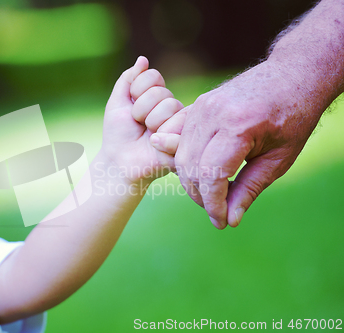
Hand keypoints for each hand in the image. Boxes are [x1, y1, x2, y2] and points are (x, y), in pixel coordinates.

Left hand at [101, 56, 183, 185]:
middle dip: (141, 110)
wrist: (119, 163)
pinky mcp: (186, 138)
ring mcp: (180, 122)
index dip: (136, 91)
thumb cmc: (118, 135)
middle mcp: (171, 107)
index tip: (129, 108)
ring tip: (149, 136)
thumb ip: (128, 80)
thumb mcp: (117, 103)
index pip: (153, 76)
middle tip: (138, 126)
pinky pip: (180, 125)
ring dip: (151, 124)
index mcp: (157, 96)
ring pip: (170, 106)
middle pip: (161, 93)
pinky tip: (157, 144)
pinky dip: (163, 136)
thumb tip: (143, 59)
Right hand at [155, 60, 324, 228]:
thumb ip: (250, 189)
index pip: (211, 175)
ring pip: (181, 155)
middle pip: (190, 166)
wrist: (292, 75)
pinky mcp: (198, 105)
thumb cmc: (293, 117)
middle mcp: (213, 113)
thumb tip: (230, 219)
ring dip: (191, 180)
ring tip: (211, 194)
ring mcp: (202, 106)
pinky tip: (199, 173)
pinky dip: (185, 160)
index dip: (213, 204)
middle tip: (218, 211)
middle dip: (201, 196)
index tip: (221, 222)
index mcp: (238, 126)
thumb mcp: (279, 159)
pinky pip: (180, 138)